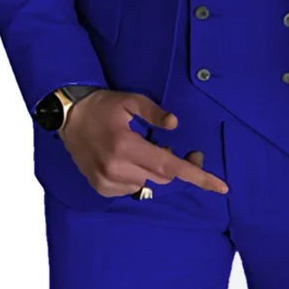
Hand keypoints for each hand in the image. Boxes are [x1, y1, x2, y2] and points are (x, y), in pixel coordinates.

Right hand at [57, 89, 228, 197]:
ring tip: (147, 148)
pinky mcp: (101, 188)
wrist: (67, 117)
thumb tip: (174, 125)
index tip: (221, 186)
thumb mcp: (130, 100)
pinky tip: (131, 158)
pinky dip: (139, 175)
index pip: (169, 167)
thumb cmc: (101, 105)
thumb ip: (154, 113)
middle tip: (184, 149)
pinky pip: (132, 188)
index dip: (198, 176)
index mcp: (125, 146)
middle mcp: (116, 169)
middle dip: (178, 165)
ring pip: (148, 183)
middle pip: (162, 177)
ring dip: (155, 169)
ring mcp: (107, 182)